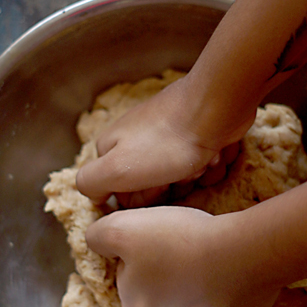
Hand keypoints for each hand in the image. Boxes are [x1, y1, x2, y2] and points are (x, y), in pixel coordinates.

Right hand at [75, 76, 249, 207]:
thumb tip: (95, 196)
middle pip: (149, 187)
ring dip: (191, 177)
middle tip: (178, 174)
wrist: (216, 107)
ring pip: (178, 178)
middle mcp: (135, 140)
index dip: (138, 198)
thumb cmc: (166, 142)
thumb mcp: (116, 168)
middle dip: (167, 187)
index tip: (155, 186)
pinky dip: (210, 165)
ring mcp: (166, 136)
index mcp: (111, 148)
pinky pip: (201, 165)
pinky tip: (214, 154)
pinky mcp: (194, 134)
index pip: (118, 193)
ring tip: (199, 162)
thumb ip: (90, 183)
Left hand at [85, 206, 280, 306]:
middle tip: (181, 240)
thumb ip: (98, 236)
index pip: (126, 273)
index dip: (137, 250)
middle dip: (164, 266)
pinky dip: (223, 282)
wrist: (243, 253)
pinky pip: (222, 297)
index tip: (156, 236)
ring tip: (207, 250)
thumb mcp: (119, 228)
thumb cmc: (176, 240)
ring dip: (194, 275)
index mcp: (133, 303)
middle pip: (156, 286)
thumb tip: (95, 241)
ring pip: (189, 293)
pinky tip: (229, 263)